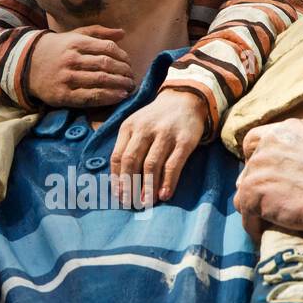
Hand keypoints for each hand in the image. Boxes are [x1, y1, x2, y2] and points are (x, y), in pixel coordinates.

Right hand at [27, 25, 134, 106]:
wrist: (27, 66)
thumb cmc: (57, 49)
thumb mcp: (74, 35)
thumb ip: (99, 32)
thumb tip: (123, 32)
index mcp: (76, 42)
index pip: (107, 47)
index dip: (123, 56)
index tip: (129, 62)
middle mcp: (72, 59)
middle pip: (107, 65)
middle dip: (124, 72)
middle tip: (132, 77)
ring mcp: (67, 78)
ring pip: (101, 81)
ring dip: (120, 85)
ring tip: (129, 87)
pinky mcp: (64, 95)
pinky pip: (91, 97)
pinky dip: (109, 97)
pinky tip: (119, 97)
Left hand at [110, 89, 207, 205]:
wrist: (185, 98)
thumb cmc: (157, 119)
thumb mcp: (137, 125)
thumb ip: (127, 146)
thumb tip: (121, 181)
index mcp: (129, 127)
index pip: (118, 156)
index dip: (117, 179)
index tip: (119, 196)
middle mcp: (145, 129)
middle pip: (132, 162)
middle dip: (129, 186)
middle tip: (131, 204)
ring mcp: (165, 134)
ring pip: (151, 165)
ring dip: (147, 187)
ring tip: (146, 203)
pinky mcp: (184, 140)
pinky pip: (173, 165)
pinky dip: (168, 182)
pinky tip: (164, 195)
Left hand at [233, 118, 302, 257]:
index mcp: (291, 129)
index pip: (254, 140)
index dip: (258, 161)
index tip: (267, 180)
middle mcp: (271, 141)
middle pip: (248, 168)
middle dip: (258, 187)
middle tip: (273, 207)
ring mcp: (259, 164)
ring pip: (245, 190)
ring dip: (256, 208)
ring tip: (270, 223)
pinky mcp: (252, 189)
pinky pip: (243, 210)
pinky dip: (253, 224)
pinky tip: (266, 233)